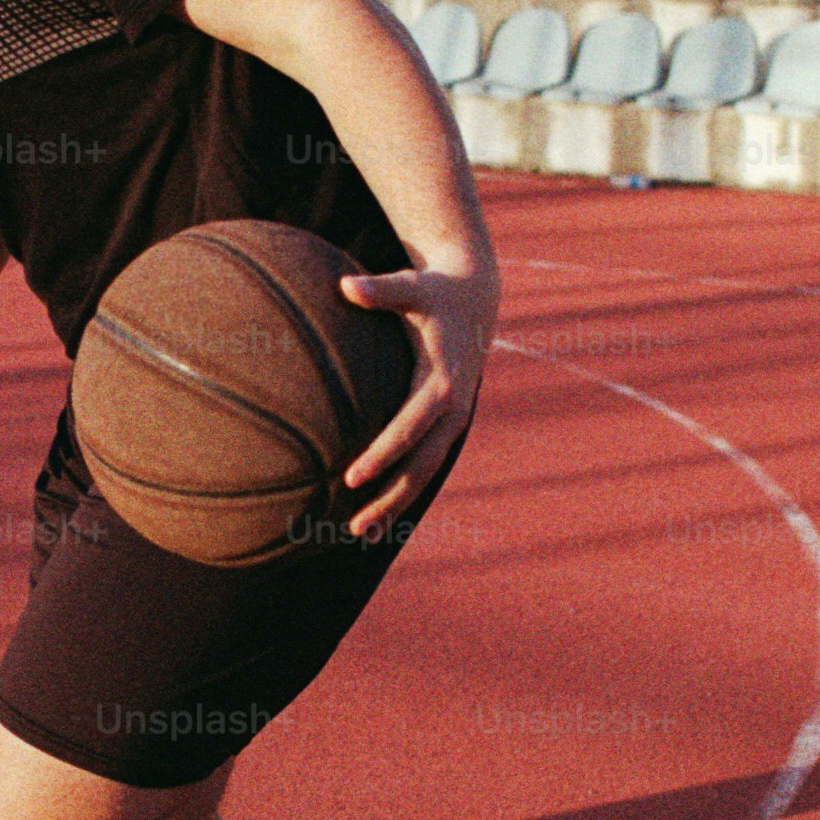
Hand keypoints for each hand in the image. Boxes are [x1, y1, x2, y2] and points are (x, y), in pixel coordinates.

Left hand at [337, 263, 495, 536]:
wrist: (475, 298)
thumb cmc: (433, 291)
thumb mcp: (412, 286)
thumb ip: (380, 290)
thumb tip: (344, 285)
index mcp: (443, 378)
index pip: (412, 424)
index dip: (384, 452)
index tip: (353, 478)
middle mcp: (454, 407)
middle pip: (422, 462)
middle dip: (390, 496)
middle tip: (354, 526)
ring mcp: (454, 420)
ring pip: (426, 472)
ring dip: (397, 505)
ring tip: (361, 534)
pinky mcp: (448, 425)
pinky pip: (426, 464)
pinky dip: (404, 492)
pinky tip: (377, 517)